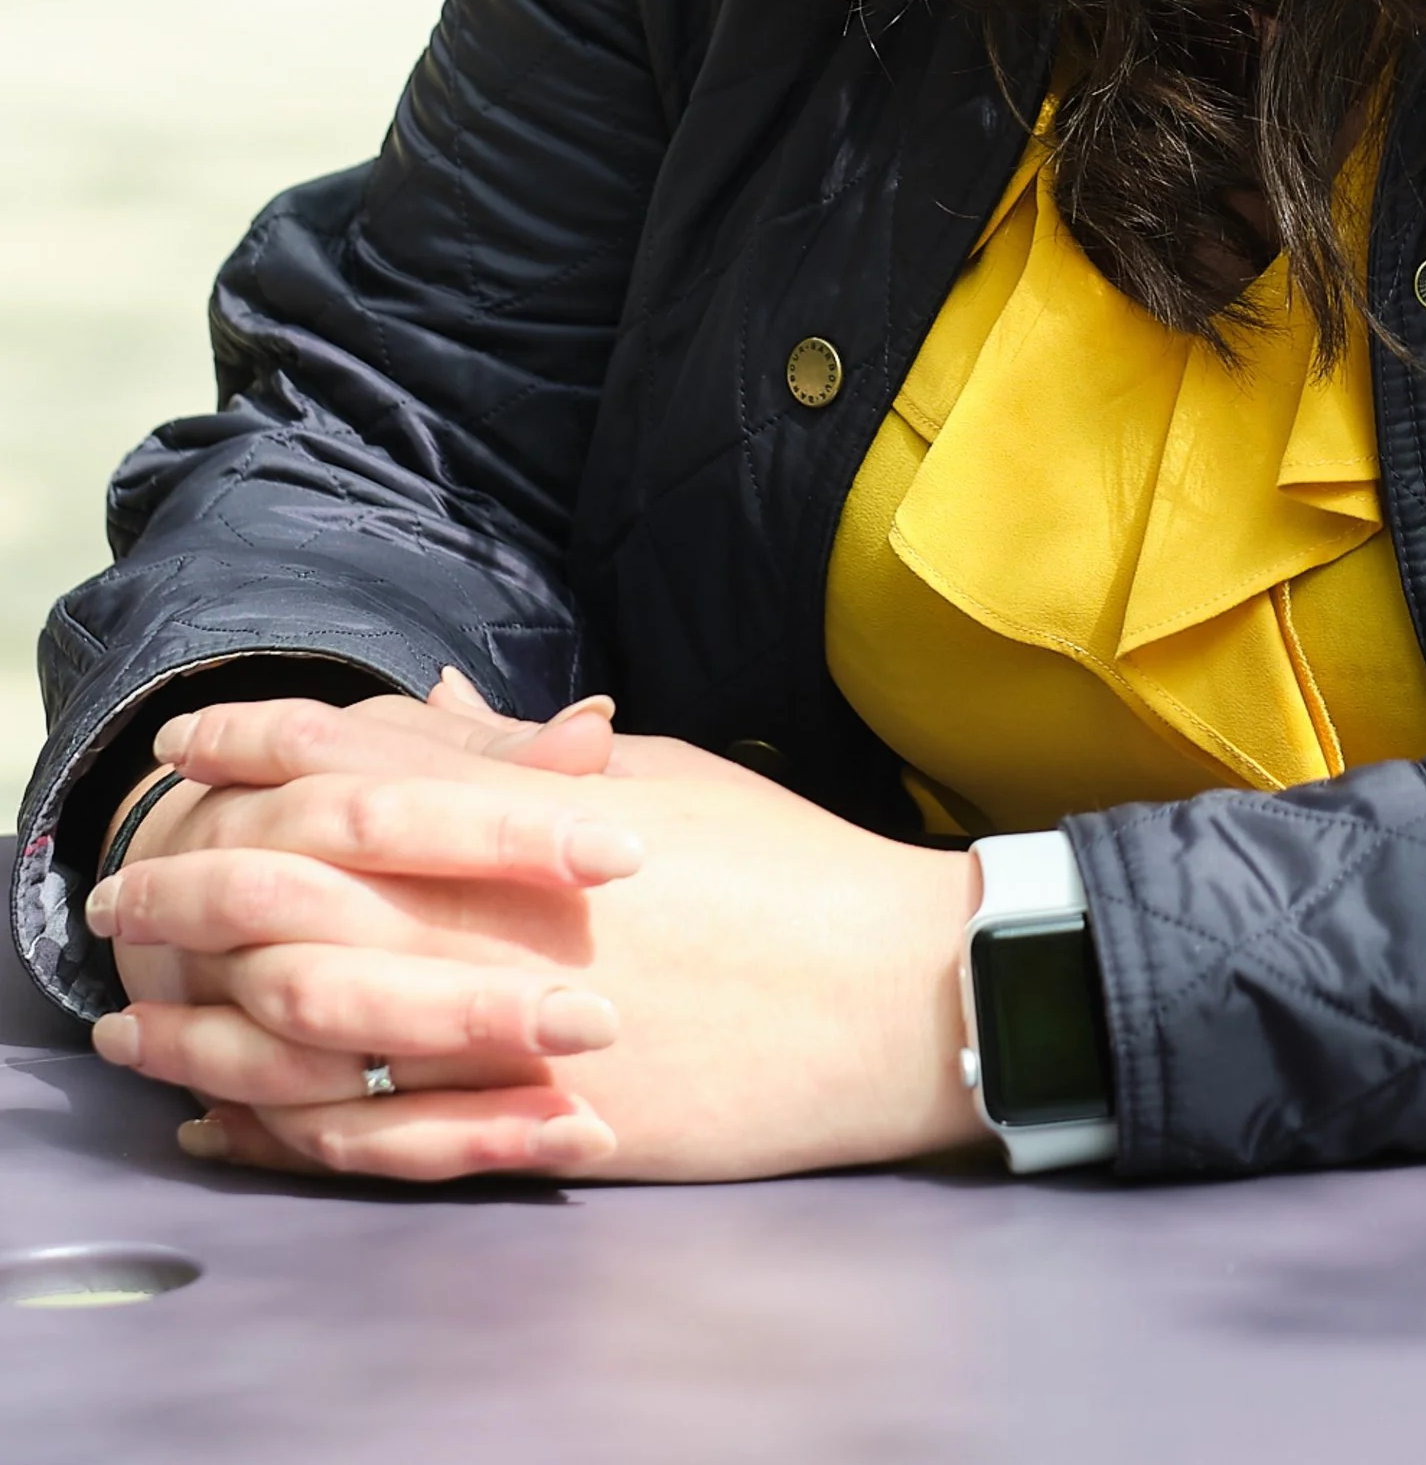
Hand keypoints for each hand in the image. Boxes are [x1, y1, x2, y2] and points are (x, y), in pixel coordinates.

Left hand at [87, 691, 986, 1185]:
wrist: (891, 997)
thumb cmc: (786, 869)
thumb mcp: (659, 778)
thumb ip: (524, 752)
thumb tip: (427, 693)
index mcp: (535, 815)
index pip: (360, 764)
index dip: (261, 746)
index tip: (187, 745)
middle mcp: (508, 912)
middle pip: (305, 888)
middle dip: (197, 879)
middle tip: (128, 885)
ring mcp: (517, 1025)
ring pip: (312, 1020)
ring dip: (208, 1017)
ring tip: (141, 1017)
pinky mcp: (540, 1122)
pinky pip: (379, 1136)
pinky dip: (286, 1126)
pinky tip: (234, 1119)